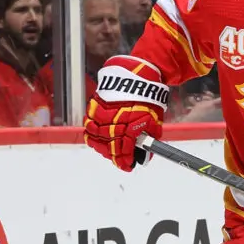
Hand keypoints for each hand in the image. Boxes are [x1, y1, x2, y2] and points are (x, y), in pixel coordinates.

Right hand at [83, 55, 169, 170]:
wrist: (138, 76)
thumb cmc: (148, 98)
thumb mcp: (154, 121)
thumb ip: (149, 139)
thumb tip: (145, 156)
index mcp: (129, 127)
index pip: (123, 151)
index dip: (125, 162)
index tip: (128, 166)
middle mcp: (113, 123)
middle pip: (108, 147)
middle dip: (114, 156)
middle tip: (119, 158)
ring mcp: (102, 115)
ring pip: (95, 138)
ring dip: (102, 147)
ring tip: (109, 149)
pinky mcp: (94, 107)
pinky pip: (88, 125)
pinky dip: (93, 133)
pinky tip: (100, 136)